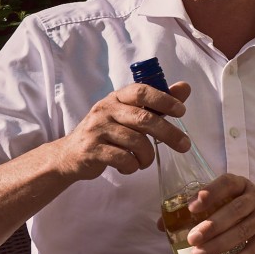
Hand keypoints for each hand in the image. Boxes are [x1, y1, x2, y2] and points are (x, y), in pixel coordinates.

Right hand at [55, 80, 191, 183]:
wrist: (70, 154)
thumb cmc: (107, 132)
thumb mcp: (129, 114)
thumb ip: (156, 103)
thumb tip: (184, 87)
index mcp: (117, 98)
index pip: (141, 91)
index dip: (163, 99)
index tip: (181, 111)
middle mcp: (105, 109)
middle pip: (143, 119)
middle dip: (168, 133)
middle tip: (184, 145)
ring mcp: (97, 129)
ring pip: (136, 142)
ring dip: (148, 156)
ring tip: (146, 161)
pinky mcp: (92, 150)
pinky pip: (123, 158)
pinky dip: (133, 166)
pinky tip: (130, 166)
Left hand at [185, 173, 254, 253]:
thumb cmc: (240, 210)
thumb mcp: (224, 202)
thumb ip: (196, 211)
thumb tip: (163, 224)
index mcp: (241, 185)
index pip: (227, 183)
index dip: (211, 193)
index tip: (192, 206)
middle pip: (236, 210)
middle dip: (213, 225)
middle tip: (192, 238)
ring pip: (243, 232)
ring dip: (219, 244)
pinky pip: (252, 252)